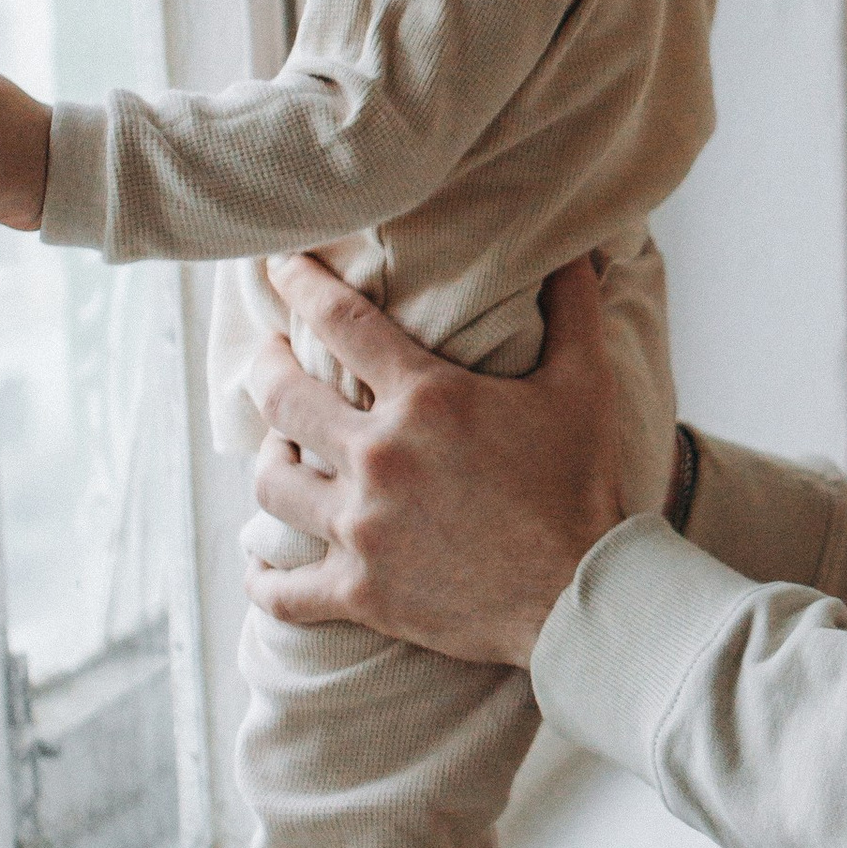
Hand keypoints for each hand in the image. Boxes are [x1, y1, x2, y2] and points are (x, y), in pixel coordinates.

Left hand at [247, 251, 630, 665]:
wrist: (581, 596)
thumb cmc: (582, 486)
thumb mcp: (585, 385)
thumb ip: (572, 310)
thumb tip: (576, 251)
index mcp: (426, 398)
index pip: (339, 319)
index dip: (299, 282)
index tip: (277, 266)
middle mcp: (379, 457)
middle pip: (281, 397)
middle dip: (264, 367)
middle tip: (269, 359)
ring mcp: (362, 528)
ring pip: (272, 484)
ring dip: (267, 457)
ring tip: (277, 448)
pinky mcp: (360, 591)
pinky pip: (283, 589)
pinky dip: (264, 579)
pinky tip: (261, 565)